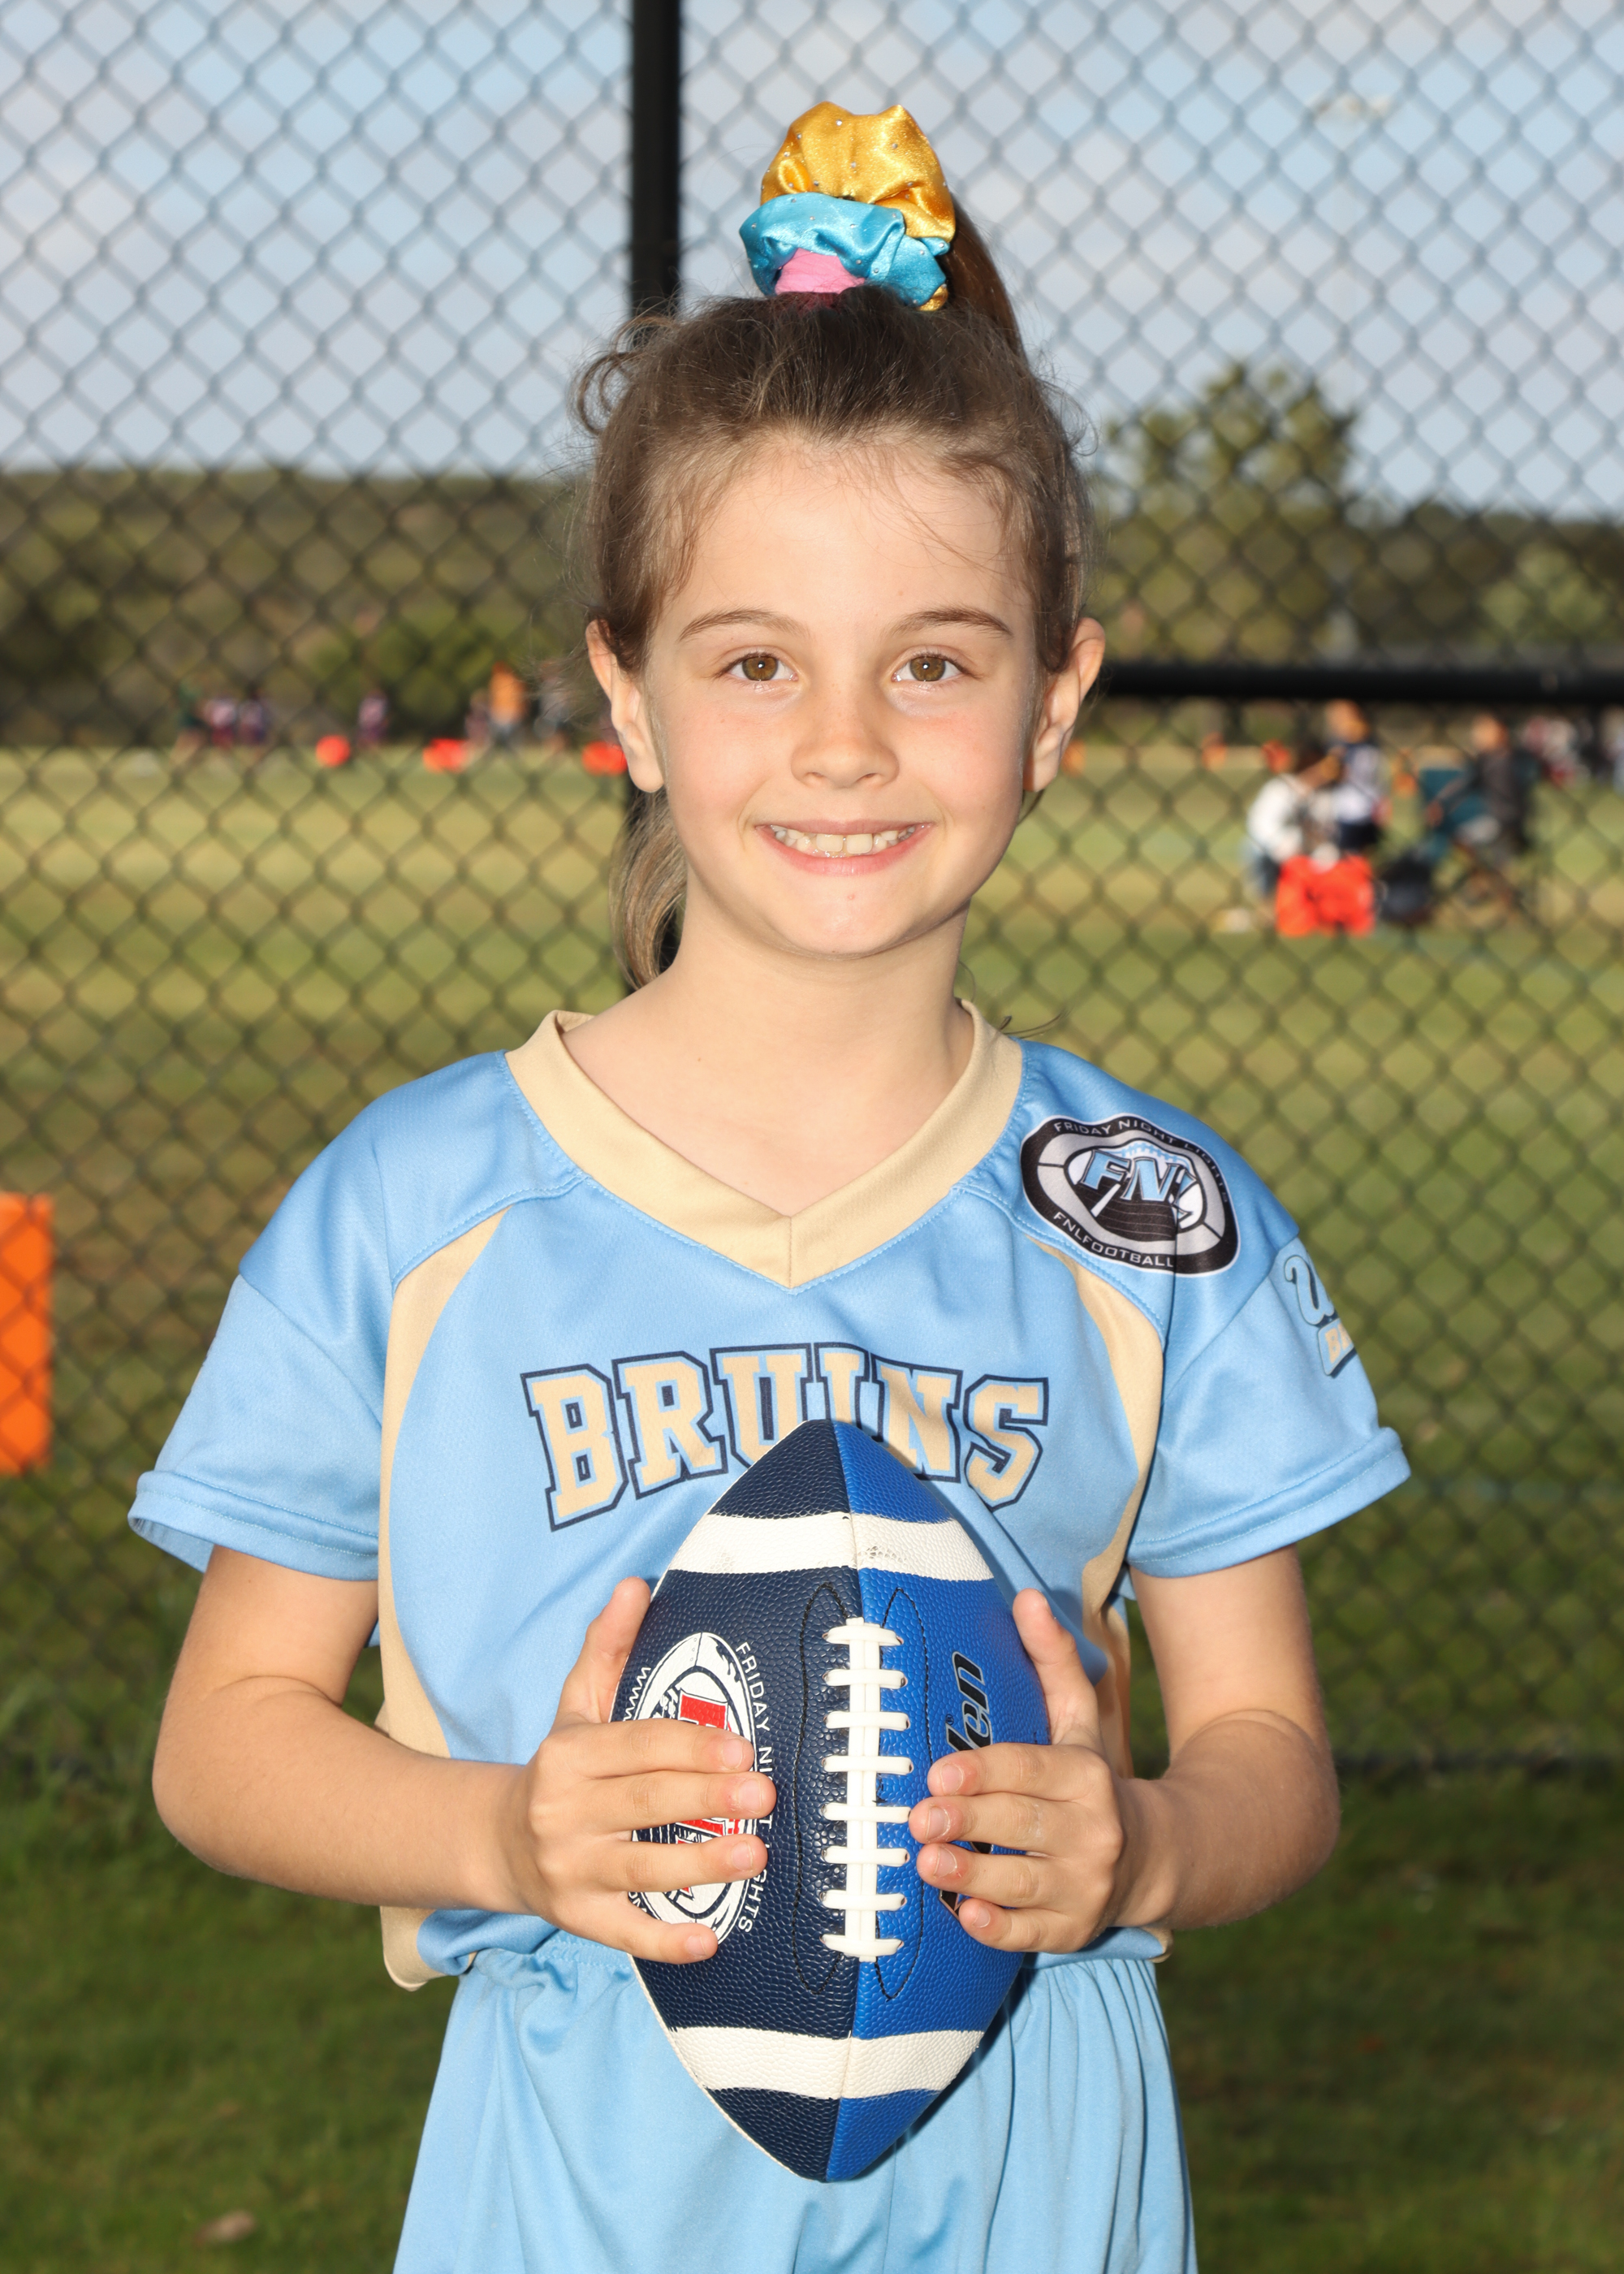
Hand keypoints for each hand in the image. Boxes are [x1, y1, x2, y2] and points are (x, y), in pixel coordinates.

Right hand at [496, 1578, 776, 1963]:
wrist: (498, 1842)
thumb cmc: (562, 1769)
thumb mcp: (576, 1705)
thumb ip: (607, 1646)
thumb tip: (636, 1585)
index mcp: (569, 1754)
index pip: (637, 1745)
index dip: (690, 1744)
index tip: (743, 1744)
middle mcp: (562, 1812)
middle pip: (644, 1803)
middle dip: (707, 1796)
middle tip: (764, 1794)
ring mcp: (567, 1869)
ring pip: (639, 1869)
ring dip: (700, 1866)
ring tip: (755, 1855)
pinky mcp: (574, 1918)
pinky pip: (623, 1934)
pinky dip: (664, 1942)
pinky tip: (709, 1940)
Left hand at [907, 1590, 1131, 1952]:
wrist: (1155, 1856)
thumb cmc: (1089, 1780)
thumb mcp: (1077, 1720)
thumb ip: (1051, 1660)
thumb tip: (1026, 1597)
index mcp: (1086, 1775)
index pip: (1031, 1769)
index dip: (984, 1772)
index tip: (938, 1772)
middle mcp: (1093, 1830)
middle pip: (1023, 1823)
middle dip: (969, 1820)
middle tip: (917, 1817)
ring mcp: (1085, 1886)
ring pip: (1024, 1880)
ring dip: (973, 1873)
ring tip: (925, 1862)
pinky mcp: (1072, 1931)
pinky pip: (1031, 1934)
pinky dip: (998, 1927)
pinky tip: (965, 1915)